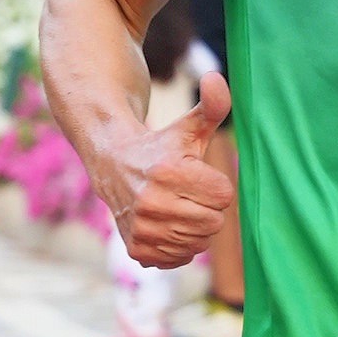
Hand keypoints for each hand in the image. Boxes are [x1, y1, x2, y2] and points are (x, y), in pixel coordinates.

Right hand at [100, 71, 233, 267]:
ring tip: (173, 207)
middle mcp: (152, 203)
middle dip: (205, 207)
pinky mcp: (137, 248)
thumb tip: (216, 77)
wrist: (112, 164)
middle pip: (213, 223)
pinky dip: (176, 246)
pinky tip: (163, 224)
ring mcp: (142, 228)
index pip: (224, 197)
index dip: (215, 185)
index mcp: (169, 171)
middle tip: (184, 193)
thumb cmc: (161, 146)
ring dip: (193, 228)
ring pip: (198, 243)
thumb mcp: (188, 127)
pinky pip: (178, 259)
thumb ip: (212, 106)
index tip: (194, 174)